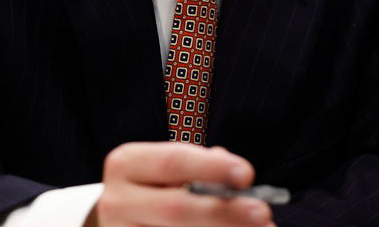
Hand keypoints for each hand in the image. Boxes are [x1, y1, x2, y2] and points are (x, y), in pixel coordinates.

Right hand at [88, 143, 274, 226]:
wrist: (123, 217)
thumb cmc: (156, 188)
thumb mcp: (169, 170)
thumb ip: (201, 167)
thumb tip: (238, 183)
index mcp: (126, 164)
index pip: (172, 161)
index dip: (212, 167)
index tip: (247, 175)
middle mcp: (116, 201)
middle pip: (175, 208)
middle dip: (224, 212)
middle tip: (262, 213)